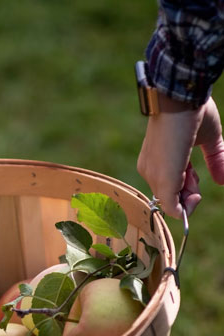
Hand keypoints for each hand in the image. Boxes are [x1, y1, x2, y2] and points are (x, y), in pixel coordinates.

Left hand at [137, 96, 223, 217]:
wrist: (181, 96)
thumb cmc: (193, 111)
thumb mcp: (209, 139)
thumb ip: (216, 159)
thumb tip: (223, 181)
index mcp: (157, 161)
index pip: (168, 188)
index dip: (187, 188)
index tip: (197, 178)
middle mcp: (149, 170)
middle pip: (170, 198)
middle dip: (189, 194)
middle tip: (197, 177)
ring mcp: (153, 175)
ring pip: (171, 204)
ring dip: (190, 197)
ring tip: (194, 175)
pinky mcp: (163, 178)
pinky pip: (170, 207)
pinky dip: (185, 208)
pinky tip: (195, 195)